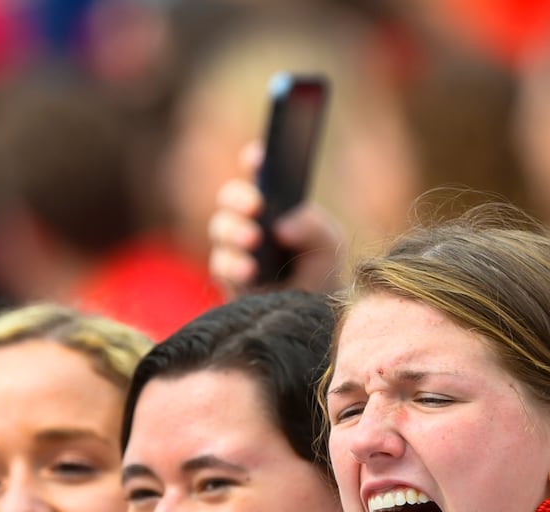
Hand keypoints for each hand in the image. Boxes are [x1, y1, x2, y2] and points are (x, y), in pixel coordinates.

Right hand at [207, 142, 344, 298]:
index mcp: (274, 203)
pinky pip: (221, 266)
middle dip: (238, 199)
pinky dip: (233, 266)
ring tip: (252, 240)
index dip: (256, 161)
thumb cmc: (321, 273)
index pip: (260, 173)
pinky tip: (248, 270)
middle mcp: (249, 220)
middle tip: (256, 206)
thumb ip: (313, 227)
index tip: (259, 157)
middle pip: (230, 199)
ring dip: (234, 231)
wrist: (312, 316)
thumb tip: (282, 227)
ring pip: (220, 229)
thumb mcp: (329, 245)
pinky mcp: (228, 279)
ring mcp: (235, 248)